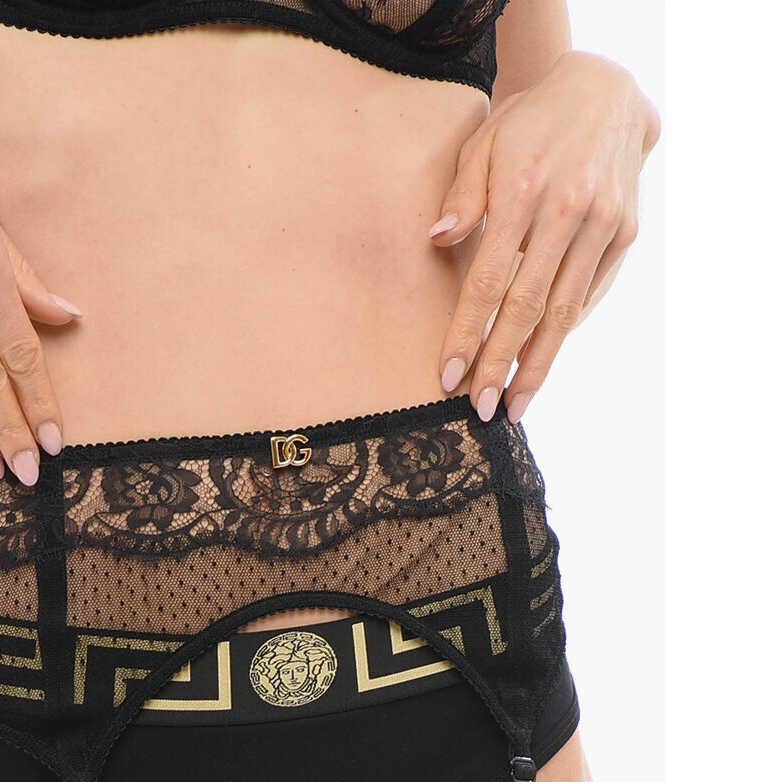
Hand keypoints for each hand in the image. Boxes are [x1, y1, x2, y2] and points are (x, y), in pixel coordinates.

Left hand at [428, 51, 659, 424]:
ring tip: (515, 404)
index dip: (467, 334)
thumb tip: (437, 240)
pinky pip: (588, 294)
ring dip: (538, 364)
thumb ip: (461, 195)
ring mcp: (603, 224)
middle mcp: (568, 212)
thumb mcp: (484, 142)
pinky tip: (541, 360)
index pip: (488, 282)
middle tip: (481, 409)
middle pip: (528, 308)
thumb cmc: (529, 123)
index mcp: (523, 192)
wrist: (606, 91)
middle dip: (502, 365)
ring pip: (565, 312)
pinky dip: (563, 330)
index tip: (449, 377)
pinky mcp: (623, 232)